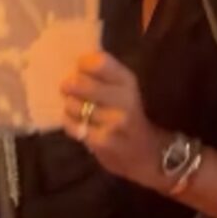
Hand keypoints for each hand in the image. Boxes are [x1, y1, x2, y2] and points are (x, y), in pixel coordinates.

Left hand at [61, 52, 165, 188]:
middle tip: (67, 88)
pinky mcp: (103, 141)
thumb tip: (75, 64)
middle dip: (69, 86)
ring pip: (74, 105)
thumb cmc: (130, 117)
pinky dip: (70, 124)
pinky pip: (73, 125)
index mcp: (128, 82)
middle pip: (82, 83)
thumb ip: (104, 76)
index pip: (100, 62)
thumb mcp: (125, 91)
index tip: (79, 69)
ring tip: (76, 109)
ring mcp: (114, 121)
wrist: (149, 155)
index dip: (83, 64)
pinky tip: (80, 126)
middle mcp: (124, 99)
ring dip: (70, 106)